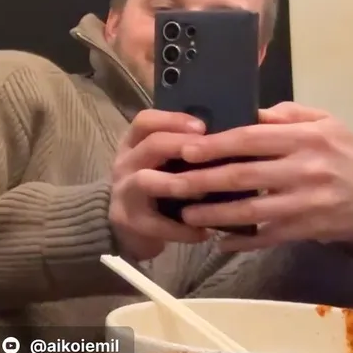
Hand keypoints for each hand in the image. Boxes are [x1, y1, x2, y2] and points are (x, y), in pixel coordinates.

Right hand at [109, 110, 211, 260]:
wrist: (126, 228)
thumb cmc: (155, 188)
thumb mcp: (160, 163)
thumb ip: (183, 151)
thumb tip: (228, 140)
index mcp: (134, 144)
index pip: (145, 121)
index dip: (173, 120)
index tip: (203, 127)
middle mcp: (125, 163)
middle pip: (150, 145)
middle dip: (182, 146)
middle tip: (211, 152)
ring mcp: (124, 192)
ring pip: (145, 180)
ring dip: (177, 183)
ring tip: (205, 191)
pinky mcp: (128, 220)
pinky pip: (155, 223)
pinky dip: (182, 229)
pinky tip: (205, 232)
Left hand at [173, 102, 352, 252]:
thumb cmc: (344, 152)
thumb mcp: (324, 122)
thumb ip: (286, 115)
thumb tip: (245, 111)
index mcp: (305, 139)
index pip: (251, 139)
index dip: (215, 145)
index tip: (184, 148)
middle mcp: (304, 170)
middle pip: (244, 176)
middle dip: (204, 180)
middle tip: (172, 183)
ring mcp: (306, 203)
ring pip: (252, 211)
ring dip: (216, 215)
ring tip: (186, 214)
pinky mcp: (307, 229)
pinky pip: (268, 237)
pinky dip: (242, 241)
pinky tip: (218, 242)